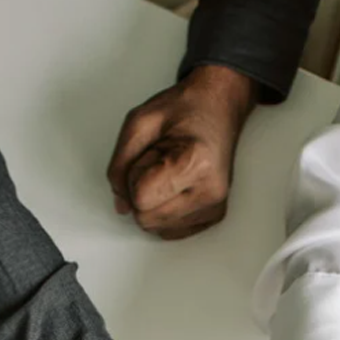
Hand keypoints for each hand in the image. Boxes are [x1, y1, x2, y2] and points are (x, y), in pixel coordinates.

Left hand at [107, 65, 258, 239]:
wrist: (219, 108)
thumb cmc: (185, 109)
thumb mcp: (139, 122)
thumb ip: (120, 163)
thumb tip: (120, 203)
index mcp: (195, 162)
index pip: (140, 199)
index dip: (133, 177)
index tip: (150, 155)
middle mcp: (210, 191)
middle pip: (145, 219)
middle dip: (141, 192)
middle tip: (158, 163)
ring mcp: (214, 207)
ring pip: (156, 228)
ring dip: (153, 202)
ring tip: (169, 172)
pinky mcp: (214, 216)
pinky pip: (170, 231)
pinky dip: (164, 211)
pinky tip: (176, 187)